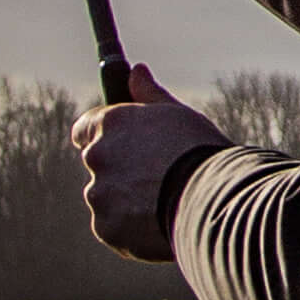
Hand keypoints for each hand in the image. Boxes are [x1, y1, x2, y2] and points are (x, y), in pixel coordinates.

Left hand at [73, 77, 184, 252]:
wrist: (214, 201)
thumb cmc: (201, 152)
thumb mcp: (178, 115)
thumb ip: (149, 95)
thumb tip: (136, 71)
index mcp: (111, 124)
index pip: (86, 128)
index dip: (103, 137)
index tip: (121, 145)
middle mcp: (98, 157)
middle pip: (99, 165)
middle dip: (120, 171)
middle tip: (157, 178)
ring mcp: (100, 195)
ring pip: (107, 198)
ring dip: (126, 201)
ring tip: (166, 204)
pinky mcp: (107, 229)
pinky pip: (115, 228)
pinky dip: (131, 228)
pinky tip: (160, 223)